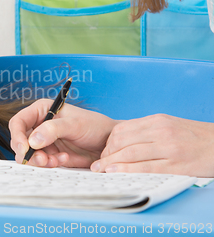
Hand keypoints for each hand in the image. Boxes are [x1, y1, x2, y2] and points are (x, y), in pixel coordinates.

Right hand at [9, 99, 116, 167]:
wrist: (109, 144)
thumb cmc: (95, 126)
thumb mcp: (75, 124)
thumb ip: (53, 130)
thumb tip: (32, 140)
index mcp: (41, 111)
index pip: (18, 122)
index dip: (17, 136)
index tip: (25, 149)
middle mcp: (39, 125)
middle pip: (20, 141)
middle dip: (29, 153)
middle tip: (42, 160)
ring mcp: (44, 141)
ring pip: (29, 154)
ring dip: (40, 160)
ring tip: (56, 160)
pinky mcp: (50, 154)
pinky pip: (41, 162)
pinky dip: (49, 164)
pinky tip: (64, 159)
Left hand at [92, 114, 213, 176]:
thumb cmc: (195, 137)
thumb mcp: (170, 125)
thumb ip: (147, 131)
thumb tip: (122, 140)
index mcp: (157, 121)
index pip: (122, 129)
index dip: (107, 143)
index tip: (103, 153)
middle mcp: (160, 132)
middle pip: (122, 141)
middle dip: (106, 154)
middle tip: (98, 164)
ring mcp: (168, 148)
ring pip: (130, 154)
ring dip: (111, 163)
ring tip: (101, 170)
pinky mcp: (175, 165)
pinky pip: (145, 168)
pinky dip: (127, 170)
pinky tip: (116, 172)